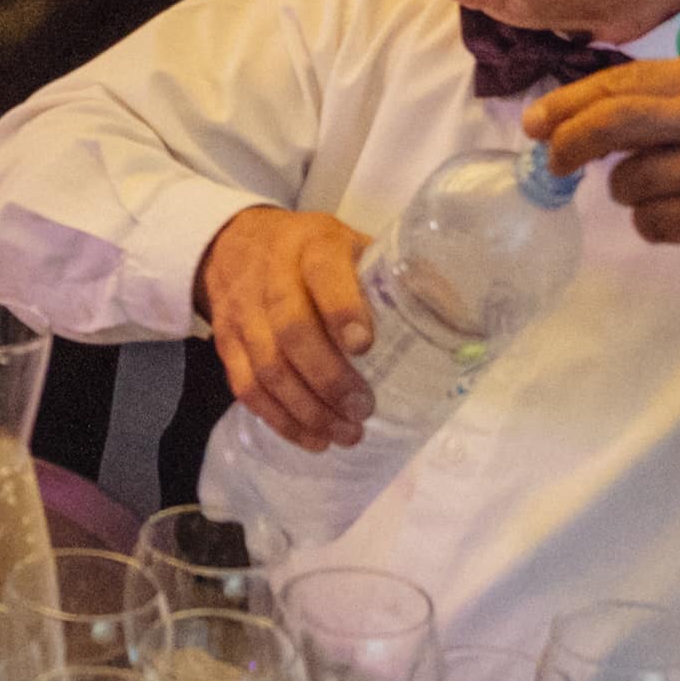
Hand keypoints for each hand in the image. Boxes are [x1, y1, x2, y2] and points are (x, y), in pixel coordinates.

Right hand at [199, 205, 377, 450]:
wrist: (231, 244)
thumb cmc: (309, 251)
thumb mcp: (349, 242)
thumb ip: (388, 274)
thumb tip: (453, 310)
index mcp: (312, 246)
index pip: (322, 273)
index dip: (342, 309)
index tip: (365, 346)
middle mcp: (271, 278)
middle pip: (292, 332)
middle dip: (329, 379)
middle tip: (363, 410)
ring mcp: (243, 313)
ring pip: (268, 368)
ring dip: (308, 409)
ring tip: (346, 434)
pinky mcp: (226, 344)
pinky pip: (247, 388)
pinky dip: (280, 419)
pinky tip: (312, 438)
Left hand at [529, 60, 679, 284]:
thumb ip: (660, 103)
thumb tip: (570, 114)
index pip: (622, 82)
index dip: (569, 102)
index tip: (535, 121)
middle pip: (614, 121)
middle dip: (569, 142)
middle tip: (551, 162)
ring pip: (627, 182)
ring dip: (631, 195)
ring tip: (674, 194)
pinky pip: (649, 222)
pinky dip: (655, 226)